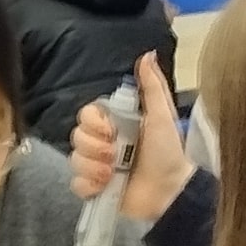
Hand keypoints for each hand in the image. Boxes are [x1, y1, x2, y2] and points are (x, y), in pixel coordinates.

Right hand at [69, 56, 195, 228]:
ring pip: (74, 159)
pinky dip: (88, 184)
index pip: (86, 114)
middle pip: (77, 136)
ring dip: (93, 166)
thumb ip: (152, 86)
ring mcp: (97, 166)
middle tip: (115, 155)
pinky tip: (105, 186)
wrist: (171, 191)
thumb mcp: (162, 115)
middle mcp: (104, 143)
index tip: (111, 130)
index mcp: (116, 123)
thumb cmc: (169, 153)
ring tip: (113, 173)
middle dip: (95, 147)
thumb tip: (147, 54)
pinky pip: (76, 183)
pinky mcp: (95, 189)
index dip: (94, 123)